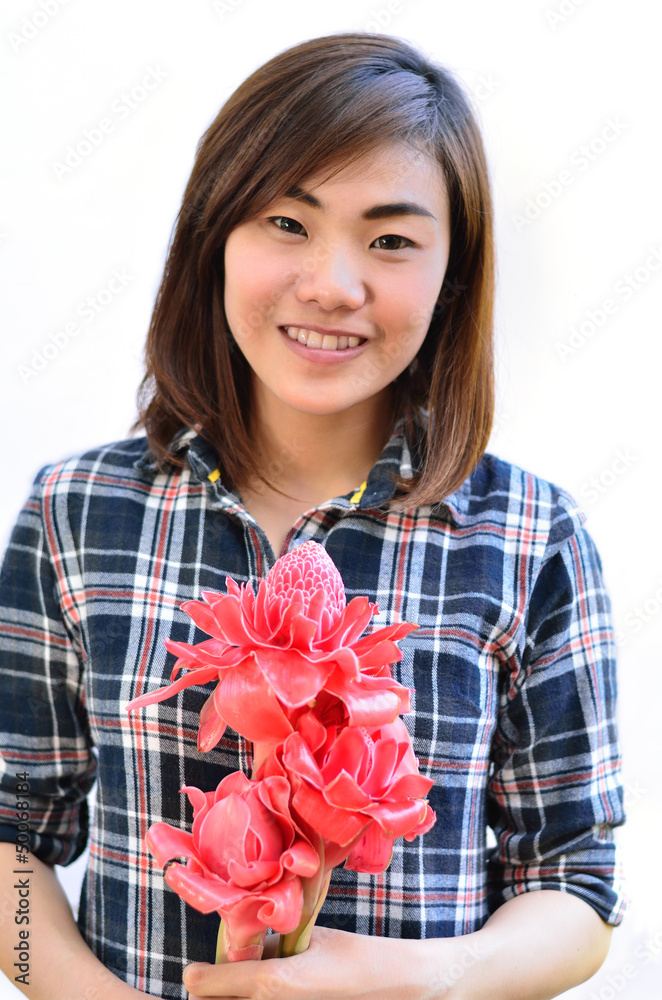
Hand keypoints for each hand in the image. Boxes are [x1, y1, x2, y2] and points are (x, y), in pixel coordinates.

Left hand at [183, 925, 433, 999]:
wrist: (400, 988)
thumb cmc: (359, 957)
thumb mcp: (312, 938)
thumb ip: (274, 943)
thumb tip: (246, 943)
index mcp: (273, 982)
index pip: (207, 985)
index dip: (198, 977)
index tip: (194, 970)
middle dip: (214, 993)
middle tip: (219, 979)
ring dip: (237, 999)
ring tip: (248, 983)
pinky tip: (277, 993)